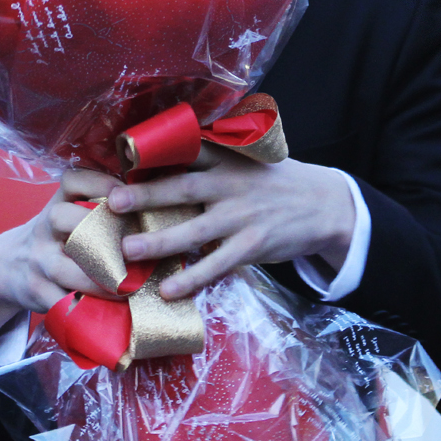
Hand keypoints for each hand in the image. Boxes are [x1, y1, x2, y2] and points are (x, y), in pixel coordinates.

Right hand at [0, 168, 120, 345]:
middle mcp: (45, 228)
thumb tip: (147, 204)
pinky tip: (109, 311)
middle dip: (100, 232)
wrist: (7, 267)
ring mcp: (39, 261)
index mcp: (57, 204)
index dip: (100, 183)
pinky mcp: (38, 291)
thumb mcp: (64, 214)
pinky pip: (63, 302)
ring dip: (102, 281)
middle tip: (133, 249)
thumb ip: (94, 206)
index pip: (72, 180)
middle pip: (63, 218)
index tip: (126, 194)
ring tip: (129, 288)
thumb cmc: (53, 238)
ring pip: (67, 269)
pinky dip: (87, 309)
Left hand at [105, 144, 355, 300]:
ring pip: (194, 230)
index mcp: (227, 159)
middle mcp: (231, 185)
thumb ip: (214, 156)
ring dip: (160, 241)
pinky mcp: (253, 245)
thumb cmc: (277, 182)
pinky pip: (217, 264)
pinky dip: (193, 277)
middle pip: (183, 188)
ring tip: (128, 250)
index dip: (156, 152)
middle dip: (147, 195)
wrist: (326, 205)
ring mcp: (242, 216)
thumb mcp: (250, 158)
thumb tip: (168, 154)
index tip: (123, 155)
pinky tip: (169, 290)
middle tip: (114, 202)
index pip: (189, 150)